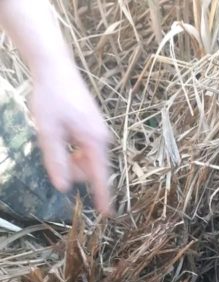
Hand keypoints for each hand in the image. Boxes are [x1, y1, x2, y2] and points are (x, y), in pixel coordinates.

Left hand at [31, 63, 112, 215]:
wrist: (56, 67)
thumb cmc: (51, 97)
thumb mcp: (48, 132)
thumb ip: (56, 161)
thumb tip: (63, 187)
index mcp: (95, 141)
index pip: (100, 176)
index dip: (102, 196)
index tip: (107, 215)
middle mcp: (102, 139)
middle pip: (91, 170)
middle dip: (74, 171)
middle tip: (53, 152)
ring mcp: (99, 133)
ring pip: (87, 161)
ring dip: (71, 160)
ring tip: (54, 139)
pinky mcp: (93, 128)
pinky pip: (85, 150)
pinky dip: (73, 151)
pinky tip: (60, 135)